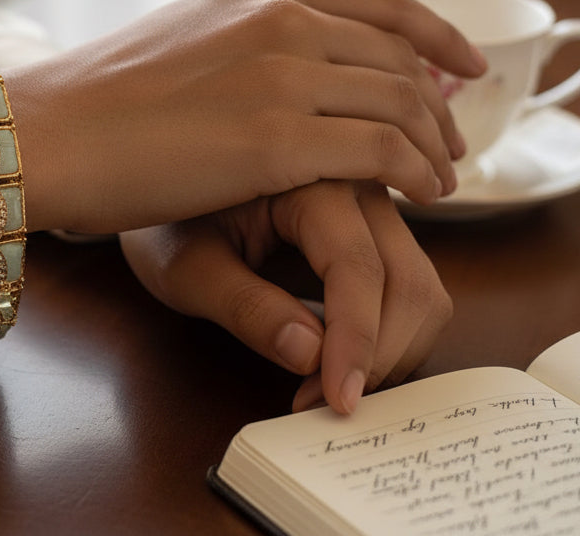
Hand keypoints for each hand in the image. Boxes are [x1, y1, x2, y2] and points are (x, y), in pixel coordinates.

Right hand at [10, 0, 486, 234]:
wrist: (46, 130)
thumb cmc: (100, 98)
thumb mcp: (186, 35)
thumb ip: (247, 34)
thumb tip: (291, 52)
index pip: (383, 4)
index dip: (437, 37)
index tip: (462, 67)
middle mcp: (282, 19)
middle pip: (400, 58)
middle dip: (438, 105)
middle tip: (450, 142)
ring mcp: (282, 76)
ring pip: (401, 105)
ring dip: (434, 146)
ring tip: (441, 179)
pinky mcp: (276, 141)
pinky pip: (381, 152)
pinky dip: (416, 172)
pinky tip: (420, 195)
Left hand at [119, 180, 451, 413]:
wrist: (156, 183)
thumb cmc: (166, 222)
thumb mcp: (185, 266)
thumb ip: (245, 307)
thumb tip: (311, 355)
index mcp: (307, 174)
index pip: (357, 266)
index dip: (355, 341)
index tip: (336, 399)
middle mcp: (356, 182)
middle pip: (409, 281)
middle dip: (381, 356)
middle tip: (329, 405)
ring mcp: (373, 207)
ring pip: (422, 289)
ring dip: (394, 351)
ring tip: (331, 388)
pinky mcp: (376, 232)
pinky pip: (411, 287)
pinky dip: (393, 335)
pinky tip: (344, 362)